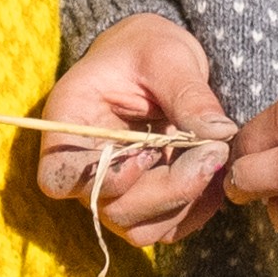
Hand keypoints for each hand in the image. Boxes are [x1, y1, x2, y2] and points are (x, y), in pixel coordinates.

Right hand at [39, 16, 232, 246]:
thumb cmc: (148, 48)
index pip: (57, 178)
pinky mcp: (142, 202)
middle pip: (111, 207)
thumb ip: (188, 93)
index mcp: (69, 123)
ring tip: (217, 160)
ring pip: (138, 227)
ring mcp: (112, 190)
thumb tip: (220, 133)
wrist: (155, 60)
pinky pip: (164, 228)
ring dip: (184, 203)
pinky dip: (195, 210)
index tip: (146, 153)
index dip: (101, 181)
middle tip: (215, 152)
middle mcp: (83, 166)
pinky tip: (215, 178)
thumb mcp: (167, 56)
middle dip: (169, 188)